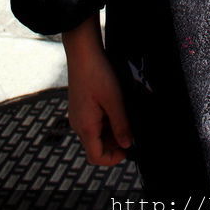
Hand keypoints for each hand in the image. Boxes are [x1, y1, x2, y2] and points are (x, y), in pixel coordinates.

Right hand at [64, 18, 132, 165]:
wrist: (82, 51)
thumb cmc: (96, 73)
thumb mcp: (114, 100)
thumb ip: (121, 124)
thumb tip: (127, 145)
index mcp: (85, 127)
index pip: (96, 157)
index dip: (113, 158)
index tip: (129, 149)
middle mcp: (78, 124)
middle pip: (96, 146)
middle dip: (114, 144)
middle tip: (130, 130)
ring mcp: (78, 115)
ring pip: (96, 134)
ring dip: (111, 131)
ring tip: (125, 116)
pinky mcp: (80, 106)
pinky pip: (93, 122)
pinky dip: (105, 121)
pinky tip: (116, 107)